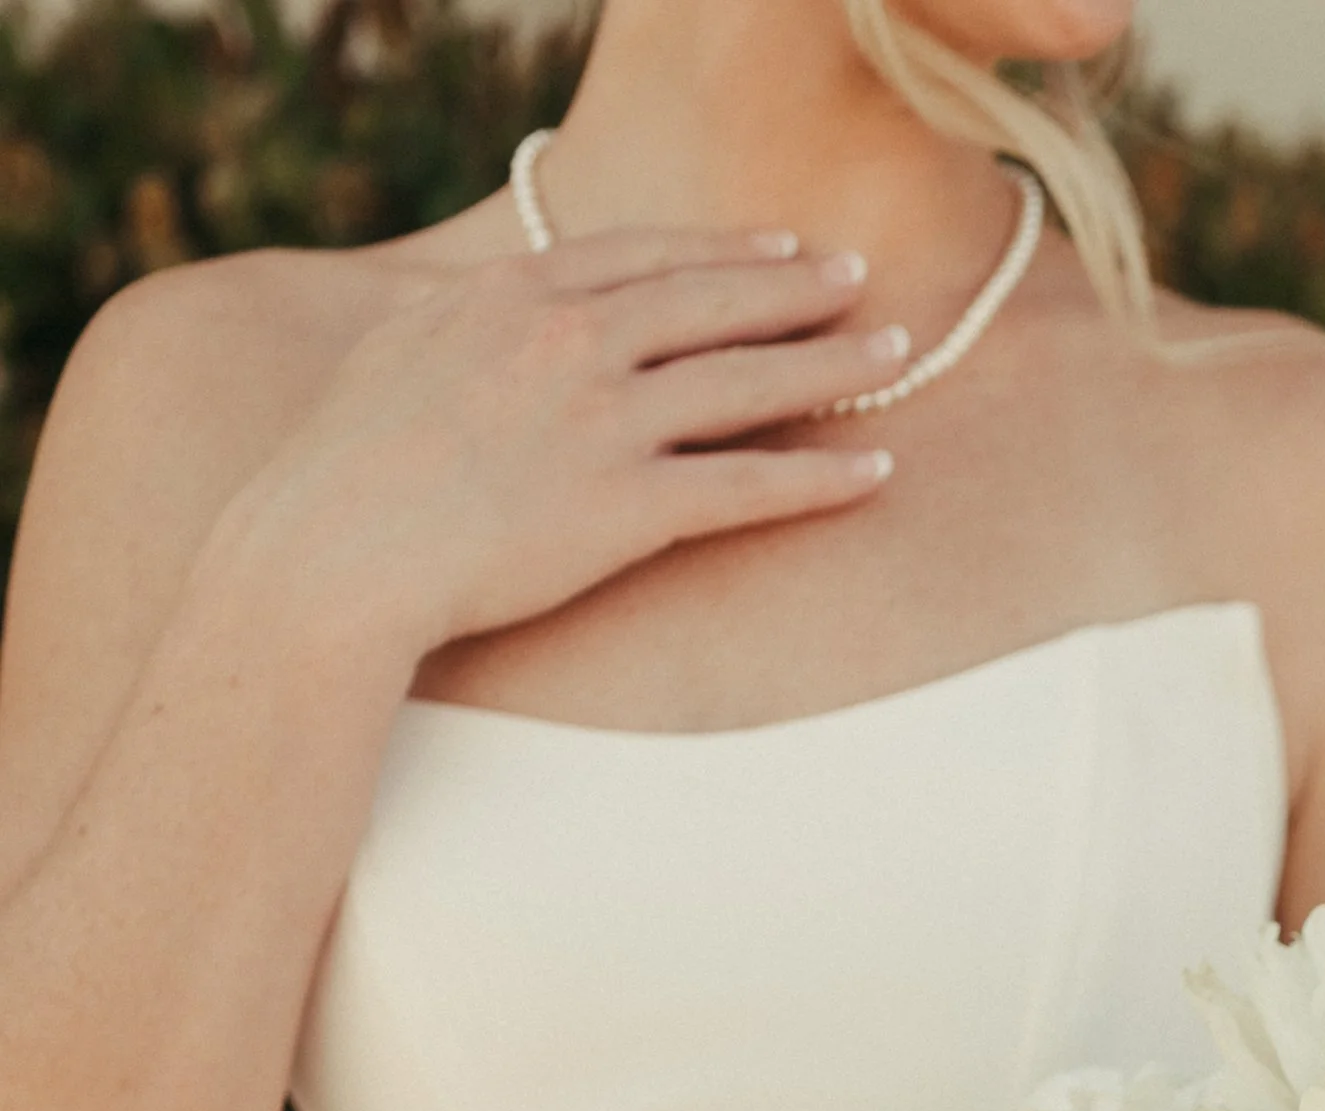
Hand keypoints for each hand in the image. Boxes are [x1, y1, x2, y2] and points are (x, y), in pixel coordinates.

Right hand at [234, 231, 901, 668]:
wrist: (330, 552)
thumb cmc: (337, 474)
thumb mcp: (387, 355)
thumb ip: (445, 323)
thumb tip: (453, 312)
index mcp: (510, 296)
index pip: (639, 255)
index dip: (718, 249)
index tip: (775, 243)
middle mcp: (568, 342)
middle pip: (709, 302)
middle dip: (795, 288)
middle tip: (858, 279)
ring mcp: (603, 422)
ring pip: (746, 381)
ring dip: (831, 366)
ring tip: (894, 355)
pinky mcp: (627, 508)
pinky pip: (748, 488)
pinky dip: (821, 479)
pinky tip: (877, 474)